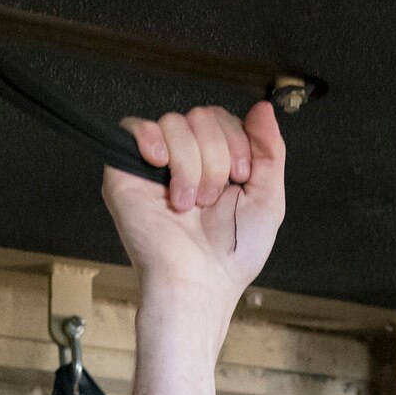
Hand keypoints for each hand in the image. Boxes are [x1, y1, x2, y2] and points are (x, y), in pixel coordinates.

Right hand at [102, 102, 285, 305]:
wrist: (200, 284)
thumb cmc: (230, 256)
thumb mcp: (267, 199)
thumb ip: (270, 151)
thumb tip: (263, 110)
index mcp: (215, 163)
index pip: (223, 119)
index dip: (236, 141)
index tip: (240, 178)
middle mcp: (185, 160)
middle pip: (201, 116)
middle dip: (216, 156)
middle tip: (212, 198)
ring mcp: (154, 166)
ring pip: (174, 123)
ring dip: (190, 165)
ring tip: (189, 202)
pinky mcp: (124, 174)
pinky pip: (134, 128)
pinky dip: (151, 140)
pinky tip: (162, 167)